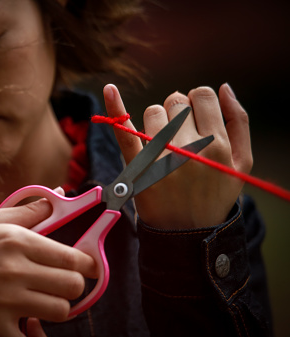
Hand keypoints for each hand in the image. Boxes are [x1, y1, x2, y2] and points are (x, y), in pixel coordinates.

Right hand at [0, 197, 95, 336]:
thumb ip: (27, 210)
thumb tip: (57, 197)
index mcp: (17, 240)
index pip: (72, 257)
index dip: (87, 264)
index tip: (87, 266)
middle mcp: (15, 270)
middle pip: (73, 286)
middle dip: (73, 286)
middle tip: (61, 283)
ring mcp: (5, 300)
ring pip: (59, 311)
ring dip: (56, 308)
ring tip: (43, 300)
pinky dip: (33, 336)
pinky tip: (27, 326)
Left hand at [104, 83, 251, 228]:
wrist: (188, 232)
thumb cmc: (215, 193)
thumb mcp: (242, 162)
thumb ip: (239, 122)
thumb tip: (223, 87)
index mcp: (218, 144)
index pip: (201, 96)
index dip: (198, 103)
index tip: (195, 118)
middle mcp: (189, 149)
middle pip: (176, 102)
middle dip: (178, 113)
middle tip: (180, 138)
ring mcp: (160, 158)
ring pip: (153, 112)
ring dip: (157, 122)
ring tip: (163, 146)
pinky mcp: (137, 167)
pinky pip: (124, 130)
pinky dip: (115, 108)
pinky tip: (110, 89)